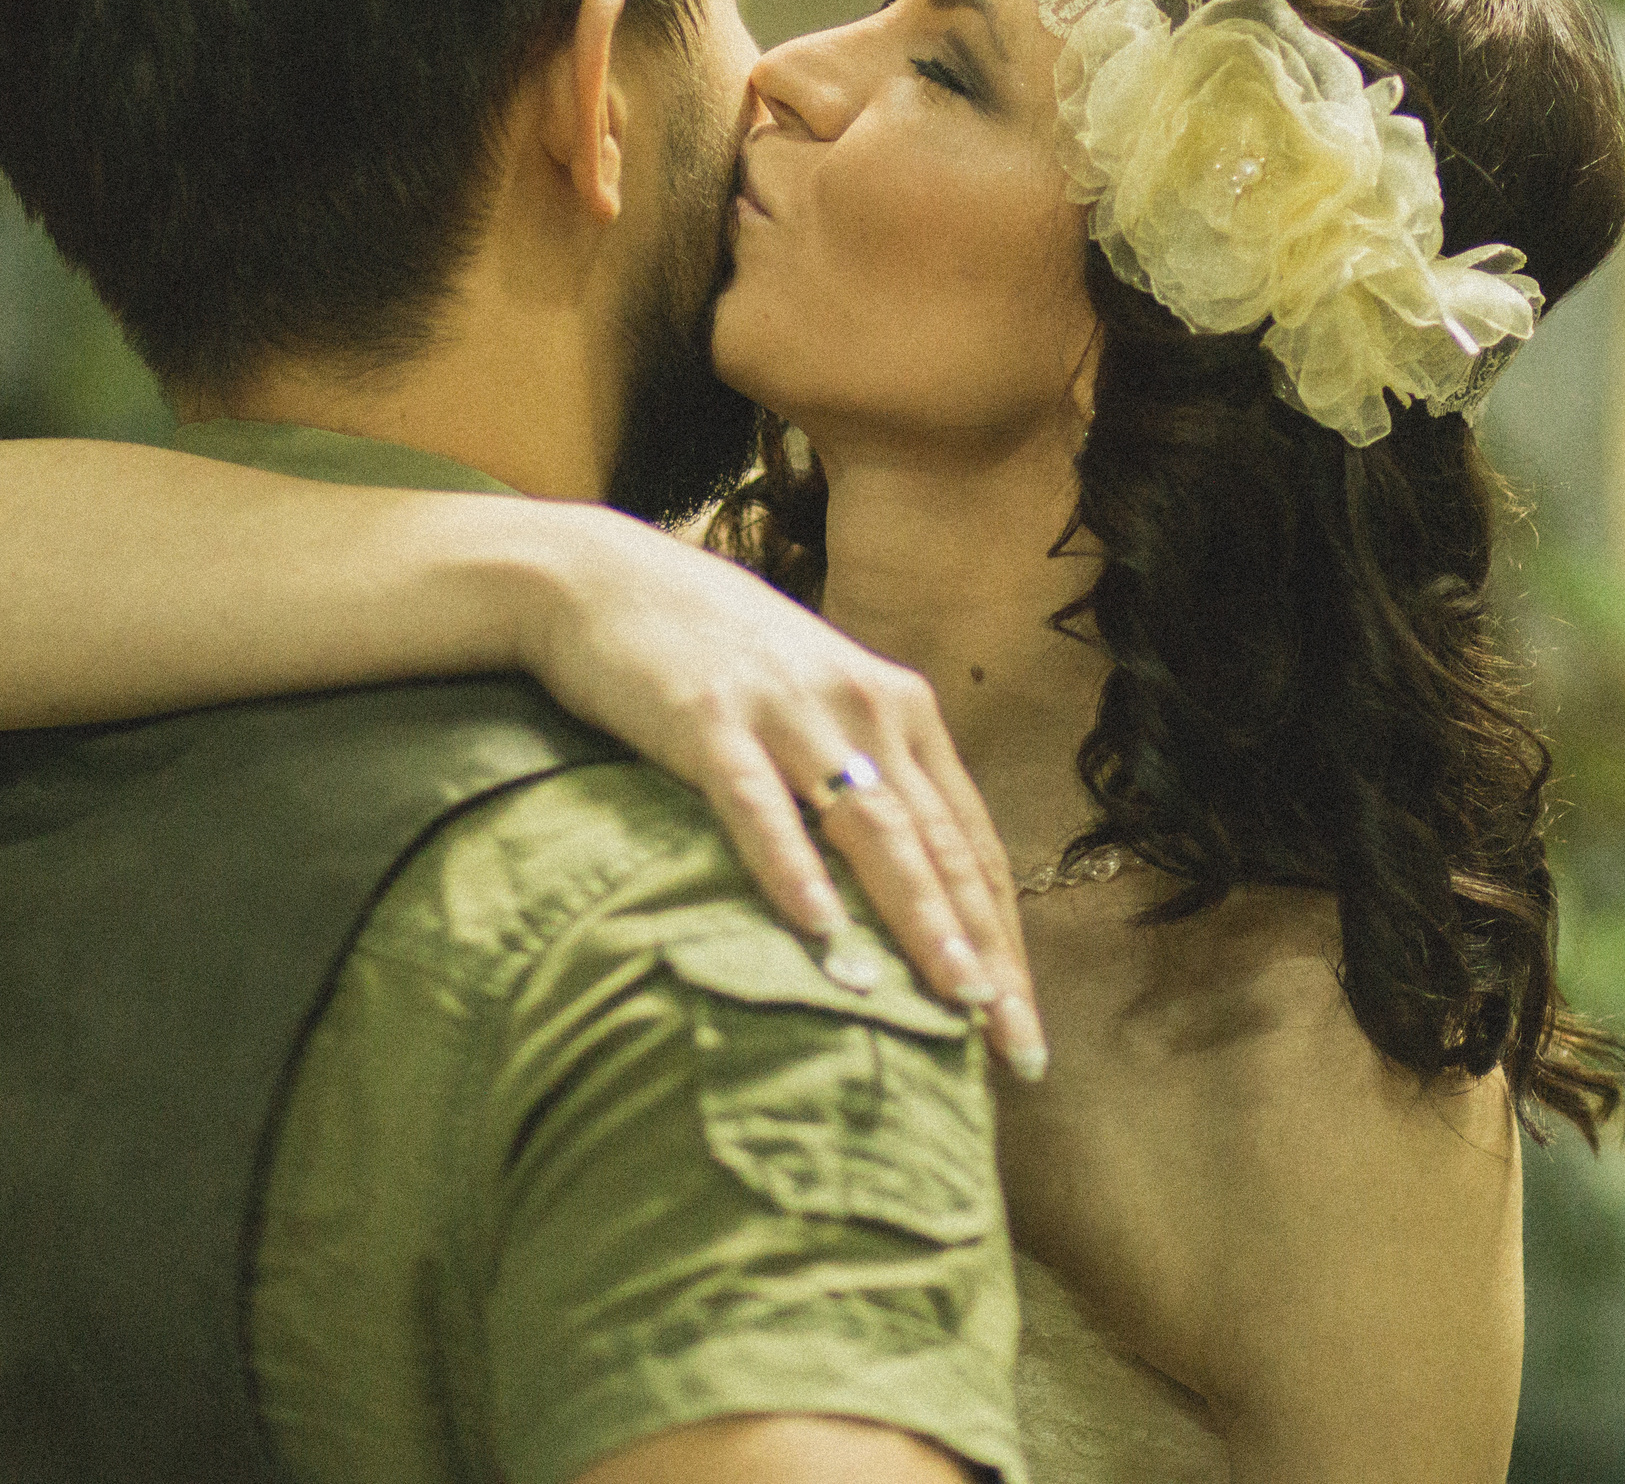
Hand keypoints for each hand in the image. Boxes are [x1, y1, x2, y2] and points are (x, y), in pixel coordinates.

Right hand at [518, 510, 1044, 1078]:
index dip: (1003, 932)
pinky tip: (818, 928)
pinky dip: (792, 867)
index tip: (1021, 1021)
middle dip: (986, 952)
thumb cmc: (712, 652)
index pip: (971, 840)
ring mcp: (788, 711)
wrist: (603, 577)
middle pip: (940, 848)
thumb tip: (909, 886)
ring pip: (873, 828)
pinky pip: (759, 804)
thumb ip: (864, 776)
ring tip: (954, 998)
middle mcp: (863, 706)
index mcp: (899, 709)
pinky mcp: (708, 719)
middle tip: (1017, 1047)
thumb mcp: (815, 703)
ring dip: (919, 919)